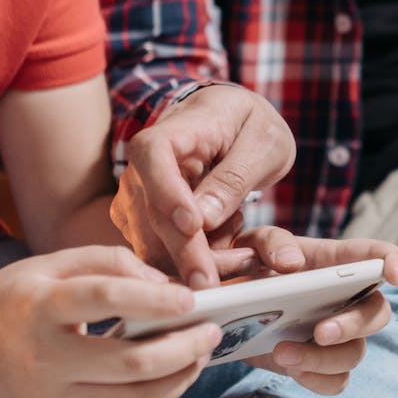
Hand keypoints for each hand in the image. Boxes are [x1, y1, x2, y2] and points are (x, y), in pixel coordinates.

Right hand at [0, 245, 221, 397]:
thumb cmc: (9, 303)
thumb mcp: (46, 265)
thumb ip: (105, 262)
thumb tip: (163, 285)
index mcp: (39, 307)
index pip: (103, 300)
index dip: (153, 300)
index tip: (190, 299)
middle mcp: (45, 359)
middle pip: (130, 364)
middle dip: (184, 349)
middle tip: (211, 332)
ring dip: (179, 381)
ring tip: (198, 358)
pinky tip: (171, 391)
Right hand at [111, 84, 296, 287]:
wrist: (233, 127)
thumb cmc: (249, 126)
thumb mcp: (261, 143)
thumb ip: (233, 178)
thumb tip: (203, 220)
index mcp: (171, 131)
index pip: (153, 157)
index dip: (168, 194)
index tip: (194, 226)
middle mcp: (141, 168)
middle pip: (151, 215)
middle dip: (189, 251)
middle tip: (232, 271)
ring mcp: (136, 201)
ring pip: (153, 246)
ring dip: (198, 263)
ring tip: (247, 254)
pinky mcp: (142, 227)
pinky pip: (161, 257)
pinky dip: (196, 264)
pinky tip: (230, 248)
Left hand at [216, 227, 397, 396]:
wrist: (225, 309)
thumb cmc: (248, 266)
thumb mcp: (252, 243)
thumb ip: (271, 242)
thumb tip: (292, 264)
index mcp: (335, 263)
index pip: (377, 257)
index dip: (394, 262)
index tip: (396, 275)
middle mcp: (346, 300)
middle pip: (377, 314)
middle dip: (354, 325)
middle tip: (321, 332)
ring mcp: (337, 335)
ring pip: (355, 353)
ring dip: (323, 358)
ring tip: (283, 352)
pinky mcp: (320, 365)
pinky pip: (337, 381)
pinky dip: (317, 379)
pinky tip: (292, 370)